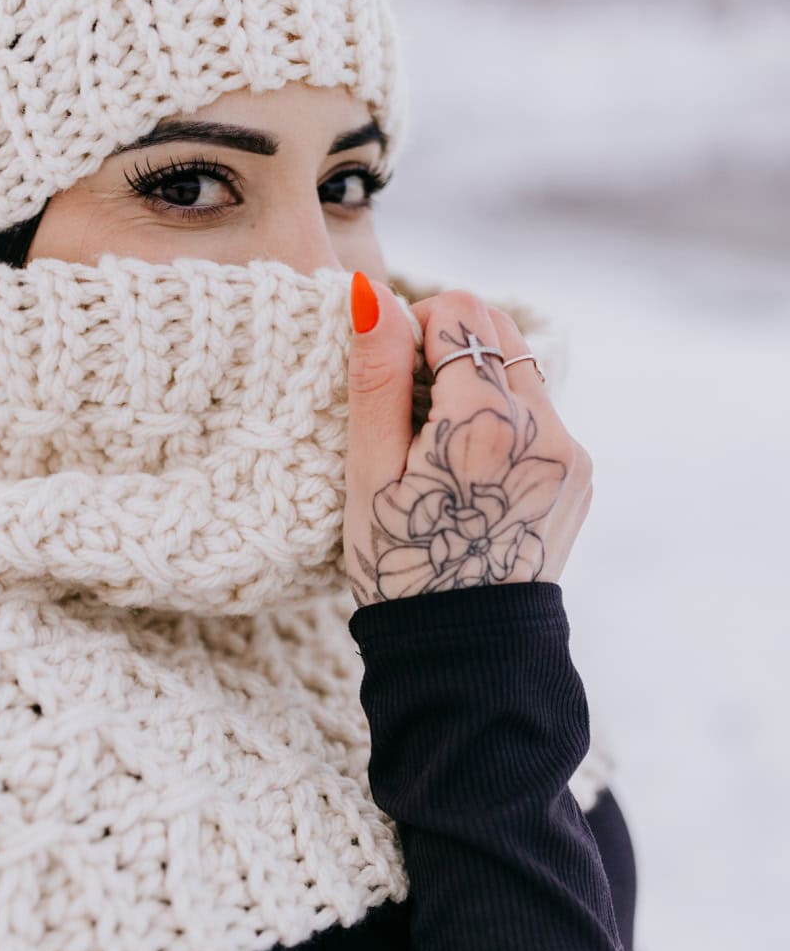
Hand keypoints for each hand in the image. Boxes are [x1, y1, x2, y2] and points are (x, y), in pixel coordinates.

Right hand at [343, 276, 592, 603]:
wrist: (467, 656)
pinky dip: (503, 418)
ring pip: (521, 368)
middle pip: (498, 330)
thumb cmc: (401, 569)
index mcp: (486, 424)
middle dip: (449, 345)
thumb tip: (374, 295)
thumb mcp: (369, 472)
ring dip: (477, 380)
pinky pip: (540, 413)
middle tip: (409, 404)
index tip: (390, 379)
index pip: (458, 313)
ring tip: (438, 444)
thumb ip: (377, 377)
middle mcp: (544, 428)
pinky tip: (471, 472)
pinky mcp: (580, 473)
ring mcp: (571, 452)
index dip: (413, 328)